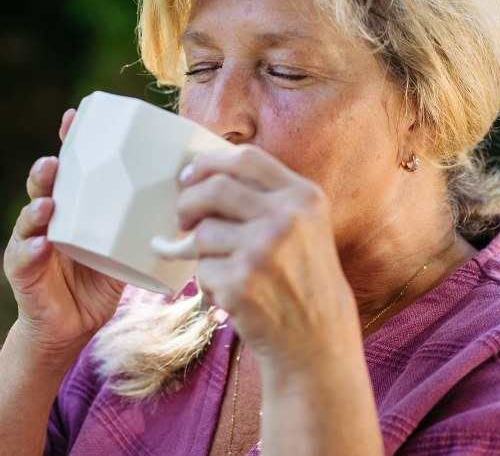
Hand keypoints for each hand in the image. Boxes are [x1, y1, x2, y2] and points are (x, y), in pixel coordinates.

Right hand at [4, 109, 125, 354]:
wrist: (69, 329)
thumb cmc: (97, 284)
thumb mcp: (123, 253)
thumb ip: (142, 231)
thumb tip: (187, 208)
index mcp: (73, 209)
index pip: (69, 170)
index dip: (68, 143)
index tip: (71, 118)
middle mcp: (49, 220)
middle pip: (44, 186)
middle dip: (47, 171)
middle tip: (55, 162)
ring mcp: (32, 243)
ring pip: (29, 218)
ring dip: (36, 207)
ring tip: (47, 202)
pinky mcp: (23, 271)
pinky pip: (23, 257)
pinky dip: (30, 249)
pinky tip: (41, 244)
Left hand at [159, 145, 359, 363]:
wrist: (317, 340)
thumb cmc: (302, 280)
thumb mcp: (304, 227)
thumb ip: (265, 197)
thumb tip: (198, 177)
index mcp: (303, 197)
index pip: (246, 158)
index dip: (210, 163)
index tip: (190, 177)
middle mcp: (286, 218)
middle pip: (215, 188)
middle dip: (188, 202)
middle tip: (181, 219)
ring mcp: (263, 250)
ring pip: (203, 233)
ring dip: (202, 253)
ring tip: (225, 269)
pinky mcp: (242, 283)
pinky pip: (202, 270)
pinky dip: (208, 284)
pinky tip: (232, 295)